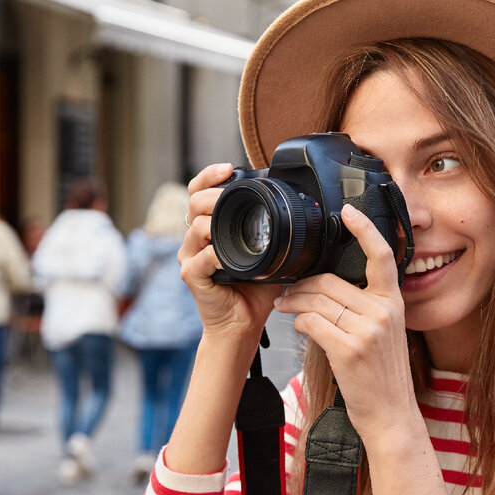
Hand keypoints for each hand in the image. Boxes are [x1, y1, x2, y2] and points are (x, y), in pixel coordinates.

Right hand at [179, 163, 281, 344]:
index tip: (228, 168)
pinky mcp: (191, 275)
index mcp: (211, 229)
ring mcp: (191, 257)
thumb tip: (302, 212)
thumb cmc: (254, 292)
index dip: (209, 176)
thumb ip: (275, 232)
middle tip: (231, 194)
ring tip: (237, 230)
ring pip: (197, 227)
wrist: (243, 325)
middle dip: (213, 194)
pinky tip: (232, 260)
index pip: (200, 192)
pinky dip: (218, 255)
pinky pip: (202, 258)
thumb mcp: (270, 254)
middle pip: (194, 203)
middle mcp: (196, 240)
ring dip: (218, 224)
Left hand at [272, 205, 417, 445]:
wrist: (391, 415)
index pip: (382, 255)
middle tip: (286, 292)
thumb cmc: (381, 376)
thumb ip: (366, 307)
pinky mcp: (349, 350)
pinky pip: (311, 323)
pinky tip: (298, 327)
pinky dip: (298, 322)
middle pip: (329, 282)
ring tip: (284, 307)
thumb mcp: (384, 334)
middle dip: (301, 285)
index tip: (347, 211)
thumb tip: (327, 286)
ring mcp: (367, 331)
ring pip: (315, 301)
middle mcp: (383, 312)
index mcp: (394, 302)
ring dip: (292, 303)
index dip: (364, 229)